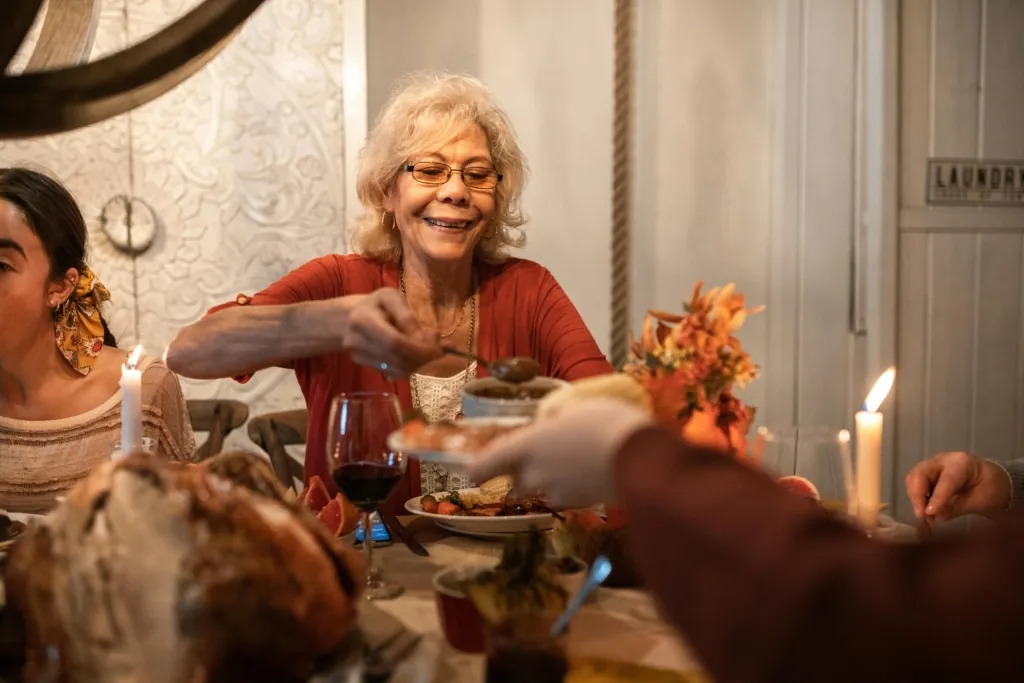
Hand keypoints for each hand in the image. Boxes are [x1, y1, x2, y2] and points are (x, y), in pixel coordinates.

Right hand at [341, 289, 441, 378]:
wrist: (349, 316)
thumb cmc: (376, 304)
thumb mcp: (391, 298)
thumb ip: (406, 315)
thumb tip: (423, 338)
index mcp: (364, 320)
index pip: (394, 342)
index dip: (418, 349)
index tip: (437, 349)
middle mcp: (357, 341)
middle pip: (396, 359)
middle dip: (421, 358)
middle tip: (437, 352)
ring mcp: (358, 355)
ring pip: (395, 369)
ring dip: (416, 364)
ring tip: (425, 351)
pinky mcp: (362, 364)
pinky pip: (391, 372)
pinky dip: (407, 367)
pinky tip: (412, 356)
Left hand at [467, 398, 653, 507]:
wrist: (641, 457)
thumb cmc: (606, 421)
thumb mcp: (575, 407)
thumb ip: (554, 419)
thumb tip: (550, 423)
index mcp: (528, 445)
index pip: (487, 464)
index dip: (478, 468)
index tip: (472, 471)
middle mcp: (535, 474)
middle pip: (516, 482)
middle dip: (523, 475)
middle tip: (543, 458)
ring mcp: (558, 493)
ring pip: (544, 491)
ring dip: (551, 482)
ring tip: (577, 463)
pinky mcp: (581, 505)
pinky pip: (569, 496)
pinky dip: (575, 488)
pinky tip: (593, 472)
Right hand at [904, 451, 1010, 520]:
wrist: (994, 481)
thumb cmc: (991, 489)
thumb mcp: (980, 501)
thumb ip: (957, 507)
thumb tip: (935, 516)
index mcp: (961, 463)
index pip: (945, 480)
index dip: (936, 497)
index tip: (929, 514)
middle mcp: (943, 460)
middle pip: (920, 473)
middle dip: (917, 495)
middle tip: (921, 515)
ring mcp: (933, 465)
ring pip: (913, 477)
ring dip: (915, 497)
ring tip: (923, 514)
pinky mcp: (928, 472)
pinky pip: (915, 483)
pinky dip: (916, 497)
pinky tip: (925, 509)